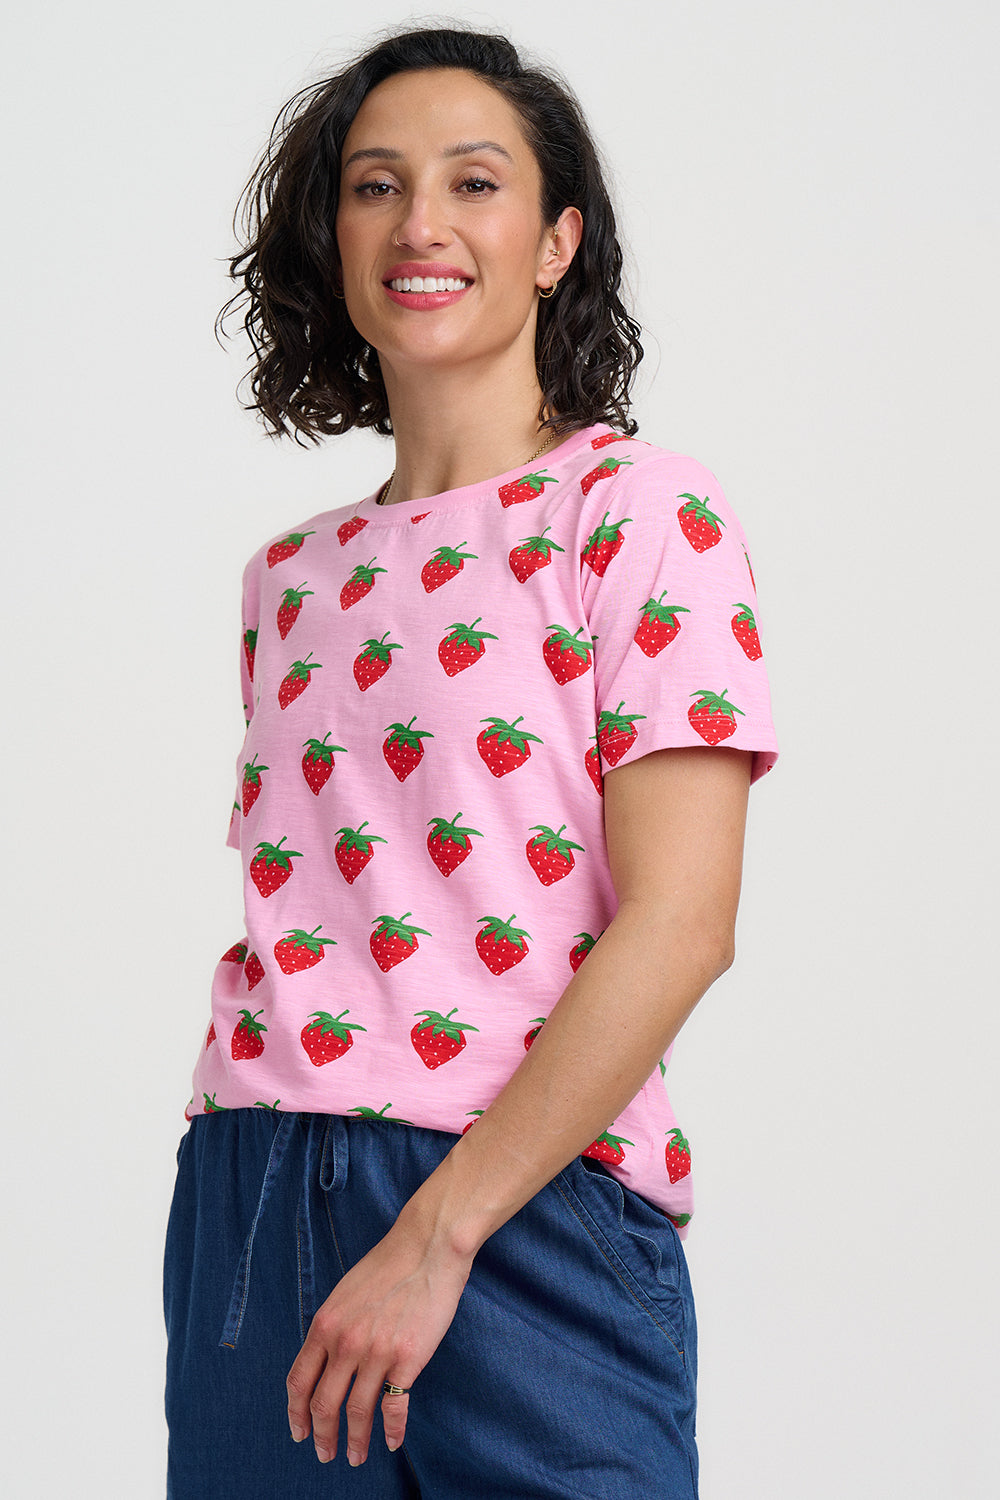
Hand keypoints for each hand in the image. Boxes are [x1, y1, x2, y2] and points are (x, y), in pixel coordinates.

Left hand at [286, 1217, 472, 1465]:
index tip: (299, 1432)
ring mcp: (377, 1352)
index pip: (299, 1381)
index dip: (296, 1413)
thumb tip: (324, 1361)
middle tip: (324, 1454)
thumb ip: (332, 1327)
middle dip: (322, 1436)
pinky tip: (391, 1442)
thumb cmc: (388, 1265)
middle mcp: (346, 1342)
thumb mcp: (345, 1293)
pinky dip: (392, 1431)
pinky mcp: (408, 1358)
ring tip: (356, 1456)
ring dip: (354, 1441)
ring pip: (357, 1412)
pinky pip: (395, 1407)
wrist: (427, 1246)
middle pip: (324, 1404)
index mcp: (326, 1324)